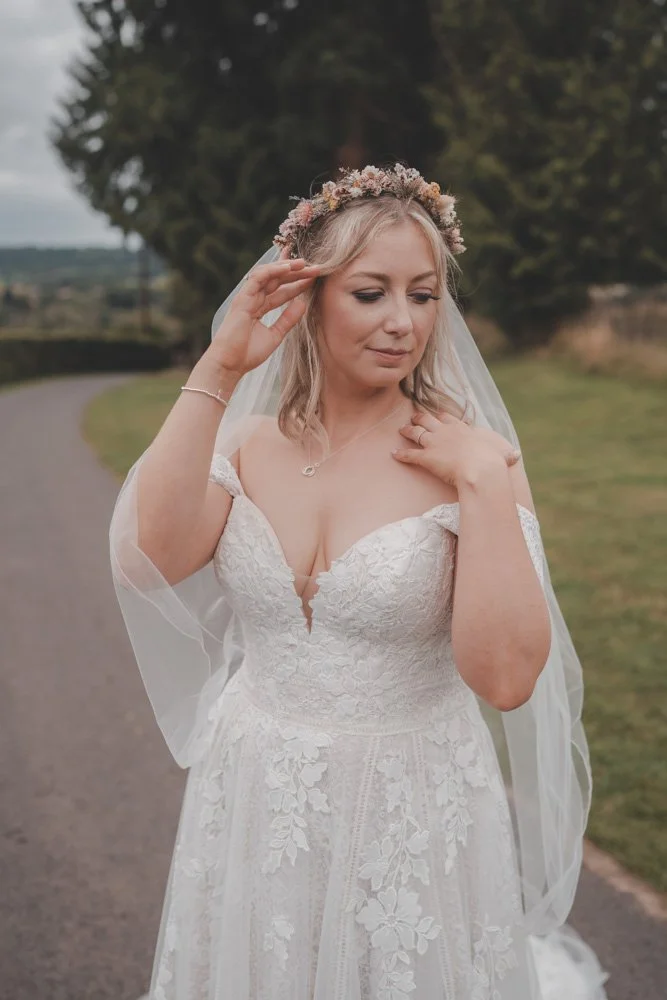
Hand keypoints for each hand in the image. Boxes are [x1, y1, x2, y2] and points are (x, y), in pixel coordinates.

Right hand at [207, 252, 319, 376]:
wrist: (230, 364)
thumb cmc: (248, 353)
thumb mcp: (276, 335)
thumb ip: (288, 319)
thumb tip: (303, 303)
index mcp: (260, 308)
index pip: (281, 291)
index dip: (298, 283)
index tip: (315, 278)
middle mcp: (254, 299)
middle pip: (277, 280)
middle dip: (296, 273)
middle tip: (316, 267)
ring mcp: (247, 297)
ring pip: (268, 275)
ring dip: (286, 267)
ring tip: (304, 263)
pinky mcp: (242, 298)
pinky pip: (258, 278)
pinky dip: (272, 271)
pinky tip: (287, 267)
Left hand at [391, 409, 520, 487]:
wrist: (480, 470)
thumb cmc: (492, 463)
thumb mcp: (502, 455)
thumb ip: (506, 455)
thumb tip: (516, 456)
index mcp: (463, 429)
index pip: (449, 418)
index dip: (442, 417)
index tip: (438, 415)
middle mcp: (446, 432)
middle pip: (428, 420)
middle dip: (420, 417)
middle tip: (414, 416)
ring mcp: (435, 443)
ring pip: (416, 433)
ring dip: (408, 431)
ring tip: (401, 429)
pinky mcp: (426, 457)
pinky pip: (410, 454)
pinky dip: (400, 454)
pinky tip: (393, 454)